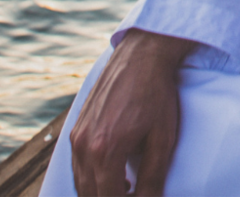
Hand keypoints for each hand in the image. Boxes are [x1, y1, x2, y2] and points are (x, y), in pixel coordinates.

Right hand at [69, 29, 196, 195]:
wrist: (143, 55)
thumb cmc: (157, 94)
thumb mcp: (163, 138)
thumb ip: (153, 176)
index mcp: (105, 150)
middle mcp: (84, 145)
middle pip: (89, 194)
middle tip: (133, 193)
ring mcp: (76, 135)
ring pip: (80, 181)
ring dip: (99, 191)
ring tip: (125, 191)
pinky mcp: (77, 127)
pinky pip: (77, 163)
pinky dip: (91, 177)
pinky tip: (113, 176)